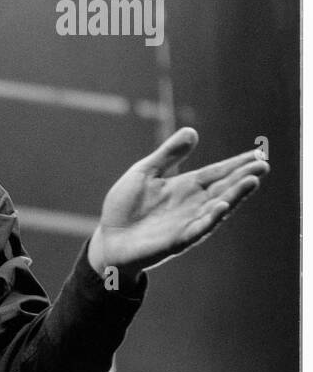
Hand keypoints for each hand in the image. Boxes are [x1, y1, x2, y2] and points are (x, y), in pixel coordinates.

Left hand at [88, 127, 268, 276]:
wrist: (108, 239)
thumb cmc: (126, 207)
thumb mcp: (145, 173)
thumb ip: (168, 155)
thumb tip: (192, 131)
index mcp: (185, 187)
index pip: (216, 173)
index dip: (236, 164)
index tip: (258, 154)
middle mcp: (192, 205)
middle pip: (223, 189)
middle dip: (243, 178)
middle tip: (263, 165)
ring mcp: (186, 223)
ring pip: (216, 208)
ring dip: (234, 196)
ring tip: (251, 182)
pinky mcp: (176, 241)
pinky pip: (197, 229)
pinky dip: (210, 218)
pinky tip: (221, 206)